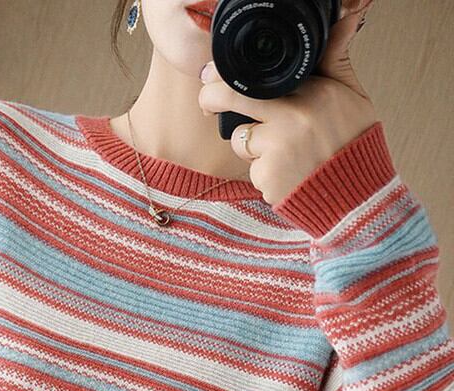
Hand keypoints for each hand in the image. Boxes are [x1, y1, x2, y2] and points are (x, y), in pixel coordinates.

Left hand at [198, 2, 376, 206]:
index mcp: (313, 92)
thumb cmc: (355, 146)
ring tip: (283, 153)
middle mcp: (292, 117)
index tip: (213, 75)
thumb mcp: (353, 97)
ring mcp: (277, 148)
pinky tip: (287, 175)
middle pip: (232, 98)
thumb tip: (343, 18)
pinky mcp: (267, 177)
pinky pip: (251, 169)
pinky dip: (264, 173)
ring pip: (241, 139)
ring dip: (251, 146)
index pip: (257, 76)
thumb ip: (337, 61)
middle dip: (210, 98)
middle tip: (206, 102)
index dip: (227, 76)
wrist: (358, 198)